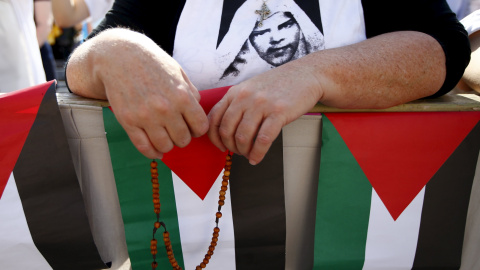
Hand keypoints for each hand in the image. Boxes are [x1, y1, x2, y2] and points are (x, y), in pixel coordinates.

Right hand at [68, 29, 208, 158]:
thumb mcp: (178, 72)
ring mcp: (145, 117)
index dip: (198, 129)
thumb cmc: (151, 62)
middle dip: (183, 137)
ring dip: (168, 145)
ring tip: (165, 136)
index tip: (192, 126)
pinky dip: (152, 152)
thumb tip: (197, 110)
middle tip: (177, 131)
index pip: (200, 127)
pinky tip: (155, 150)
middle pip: (183, 140)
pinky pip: (144, 147)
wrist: (119, 55)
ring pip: (165, 146)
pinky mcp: (128, 121)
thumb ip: (191, 92)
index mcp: (182, 96)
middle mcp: (165, 109)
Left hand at [207, 63, 320, 164]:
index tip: (221, 147)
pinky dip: (257, 153)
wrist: (306, 74)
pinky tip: (257, 158)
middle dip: (230, 147)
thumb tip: (226, 131)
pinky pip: (263, 139)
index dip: (214, 138)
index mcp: (235, 92)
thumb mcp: (250, 88)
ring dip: (244, 151)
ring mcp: (261, 104)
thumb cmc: (278, 85)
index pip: (214, 118)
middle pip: (227, 130)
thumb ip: (237, 104)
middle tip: (238, 152)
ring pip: (243, 137)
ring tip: (248, 155)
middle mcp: (245, 97)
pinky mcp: (279, 113)